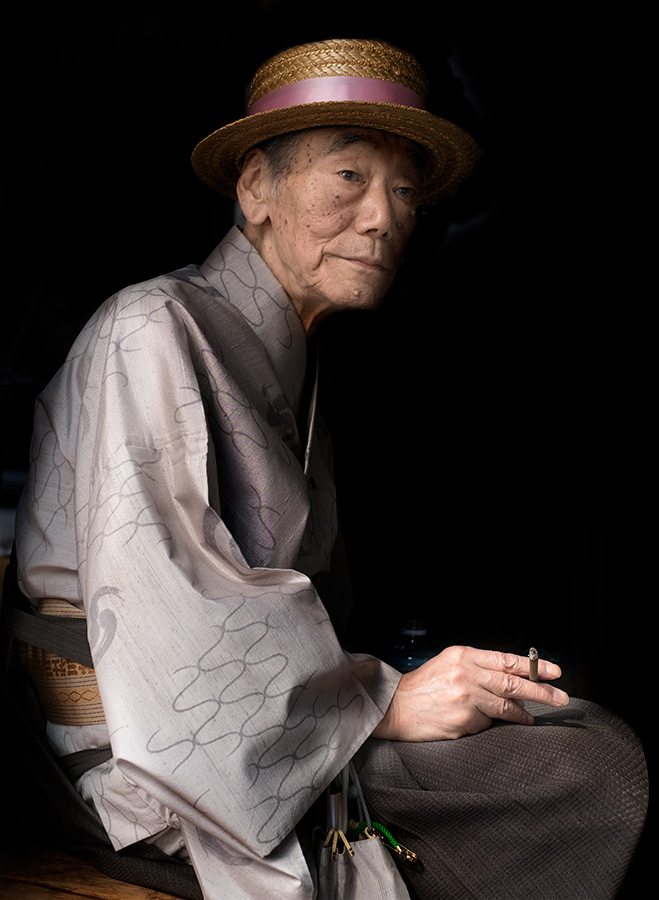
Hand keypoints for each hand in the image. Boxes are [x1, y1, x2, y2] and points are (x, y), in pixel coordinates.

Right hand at [372, 645, 567, 741]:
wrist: (394, 707)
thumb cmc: (422, 686)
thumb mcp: (449, 664)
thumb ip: (478, 669)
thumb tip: (511, 681)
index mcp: (464, 656)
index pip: (507, 660)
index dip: (534, 667)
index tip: (555, 672)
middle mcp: (466, 675)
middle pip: (513, 683)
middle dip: (541, 691)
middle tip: (560, 697)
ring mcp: (466, 699)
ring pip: (505, 707)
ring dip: (522, 714)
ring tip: (530, 718)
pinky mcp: (463, 722)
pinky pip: (485, 724)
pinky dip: (486, 724)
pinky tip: (476, 723)